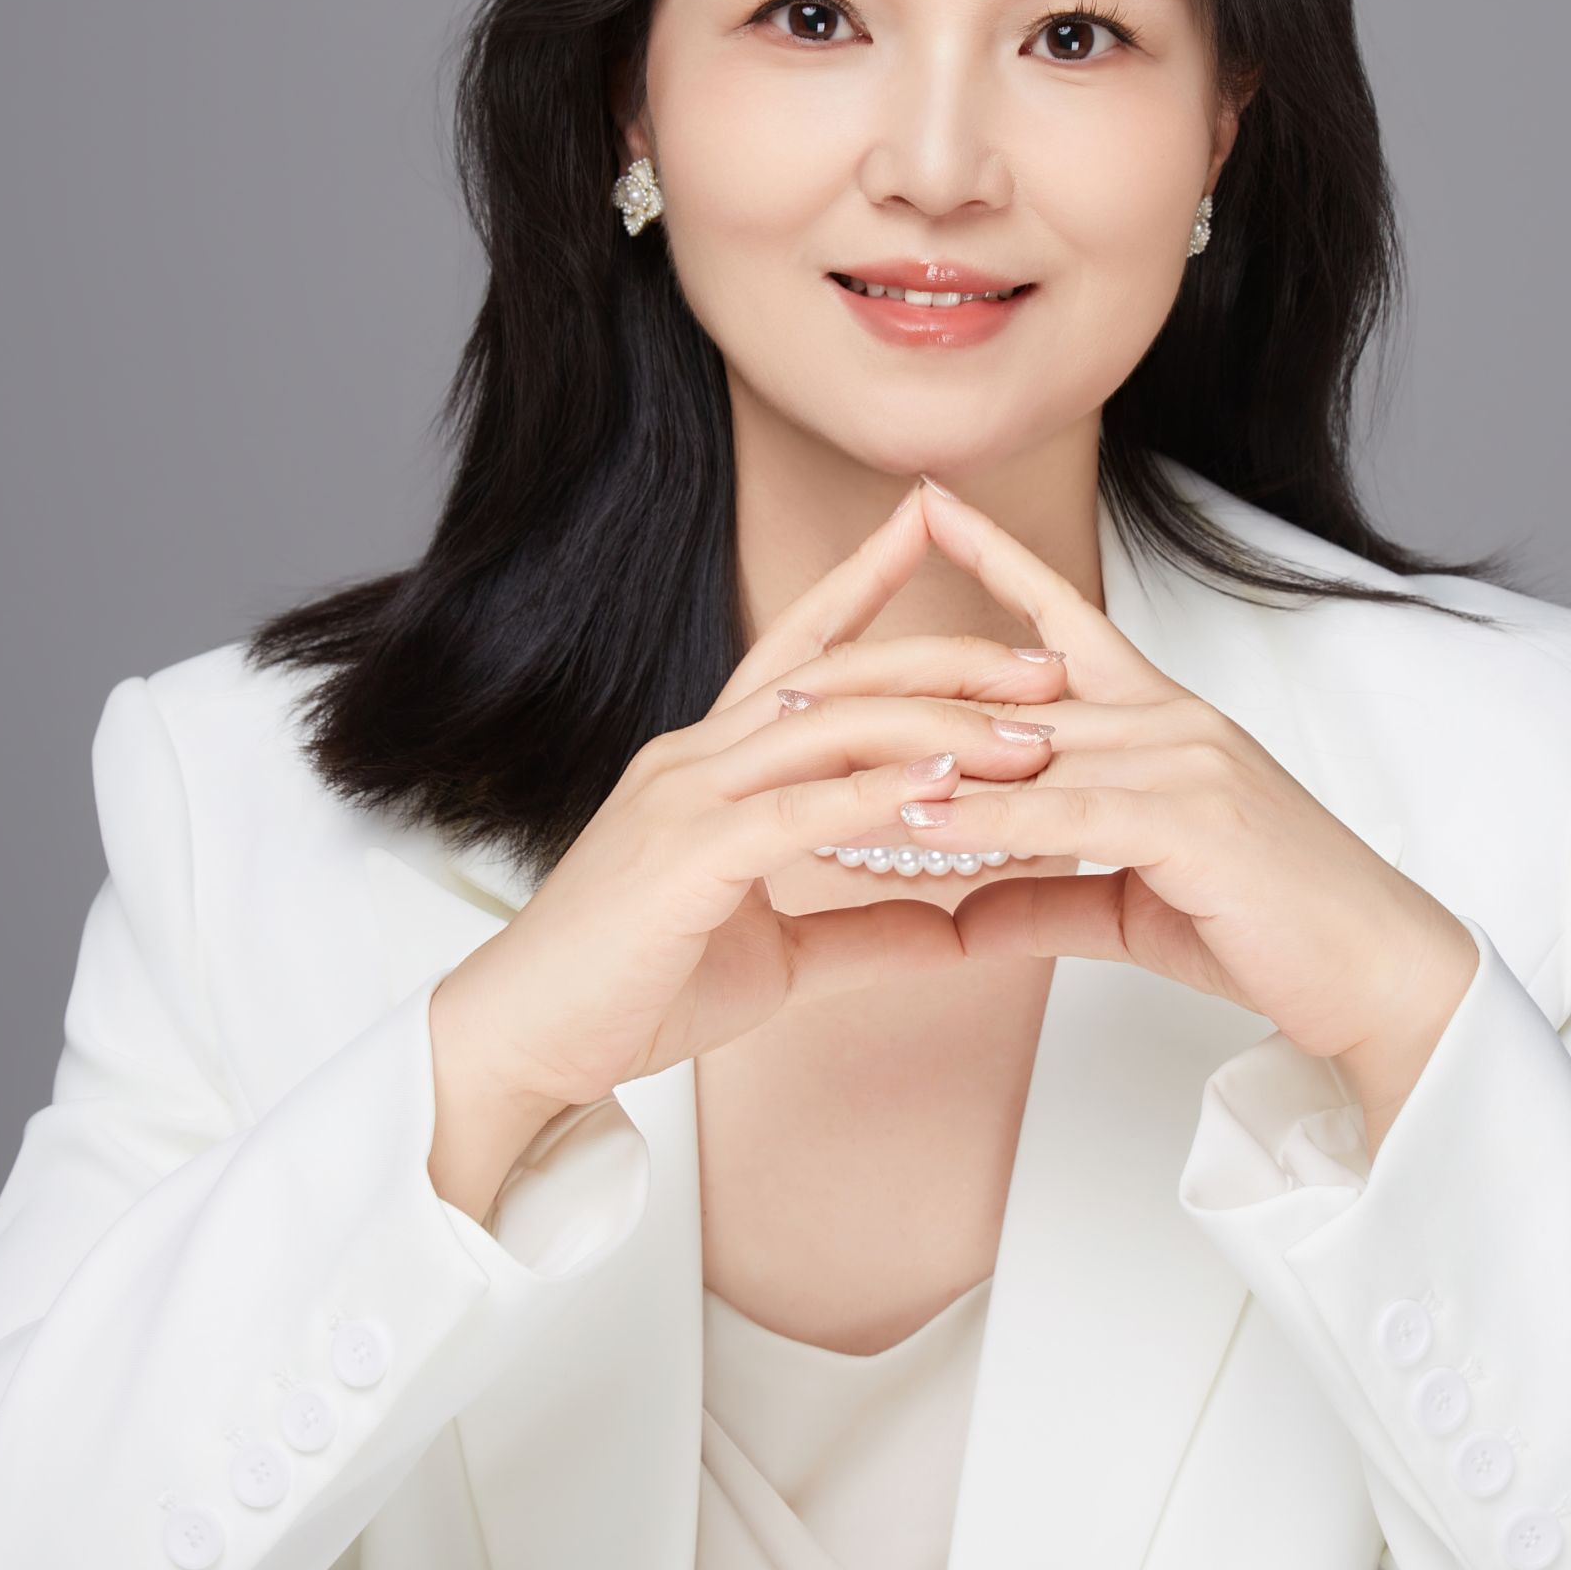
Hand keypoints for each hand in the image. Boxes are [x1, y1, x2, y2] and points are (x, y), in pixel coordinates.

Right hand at [426, 484, 1065, 1129]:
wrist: (522, 1041)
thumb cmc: (630, 991)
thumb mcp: (776, 957)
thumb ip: (865, 931)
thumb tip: (955, 930)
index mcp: (707, 764)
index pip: (798, 650)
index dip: (863, 584)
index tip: (928, 528)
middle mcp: (694, 758)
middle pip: (836, 673)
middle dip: (947, 656)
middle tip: (1048, 660)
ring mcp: (684, 797)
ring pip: (828, 727)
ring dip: (939, 723)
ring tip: (1031, 734)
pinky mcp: (685, 856)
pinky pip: (799, 810)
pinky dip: (878, 794)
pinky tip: (946, 788)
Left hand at [884, 478, 1478, 1148]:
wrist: (1375, 972)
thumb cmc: (1267, 928)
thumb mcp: (1130, 902)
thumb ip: (1042, 893)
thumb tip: (962, 911)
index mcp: (1162, 720)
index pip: (1065, 618)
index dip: (995, 559)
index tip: (926, 509)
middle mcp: (1168, 720)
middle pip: (1009, 685)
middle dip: (896, 684)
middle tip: (791, 685)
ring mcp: (1182, 761)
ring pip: (1025, 746)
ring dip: (916, 755)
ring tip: (818, 757)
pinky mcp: (1188, 821)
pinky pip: (1062, 813)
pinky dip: (984, 818)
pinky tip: (915, 823)